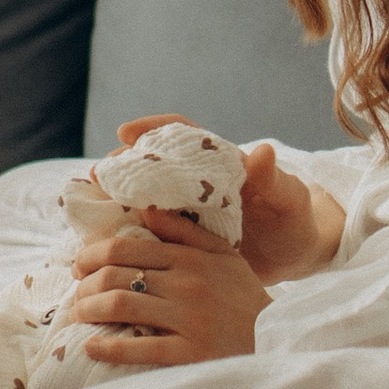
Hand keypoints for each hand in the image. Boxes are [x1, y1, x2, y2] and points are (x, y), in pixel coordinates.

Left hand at [65, 212, 269, 367]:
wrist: (279, 343)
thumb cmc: (244, 299)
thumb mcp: (223, 256)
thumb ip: (184, 231)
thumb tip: (144, 208)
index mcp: (191, 258)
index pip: (125, 247)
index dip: (92, 255)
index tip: (79, 266)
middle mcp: (187, 284)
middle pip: (115, 275)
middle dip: (84, 284)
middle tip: (76, 294)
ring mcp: (189, 320)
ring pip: (119, 306)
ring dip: (88, 310)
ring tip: (80, 316)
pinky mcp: (191, 354)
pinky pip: (138, 348)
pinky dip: (107, 347)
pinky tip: (92, 347)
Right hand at [113, 117, 338, 284]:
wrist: (294, 258)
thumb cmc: (294, 220)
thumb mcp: (290, 199)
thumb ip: (274, 179)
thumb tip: (262, 150)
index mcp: (218, 164)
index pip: (181, 136)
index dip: (153, 129)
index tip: (125, 131)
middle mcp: (195, 185)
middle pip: (151, 167)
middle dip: (123, 167)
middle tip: (100, 175)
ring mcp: (186, 213)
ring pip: (143, 199)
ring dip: (117, 200)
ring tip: (94, 207)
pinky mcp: (181, 242)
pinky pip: (149, 235)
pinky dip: (128, 234)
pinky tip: (107, 242)